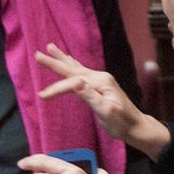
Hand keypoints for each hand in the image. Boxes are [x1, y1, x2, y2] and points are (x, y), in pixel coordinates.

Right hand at [35, 44, 169, 156]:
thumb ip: (90, 96)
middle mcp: (100, 77)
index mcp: (100, 82)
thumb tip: (75, 83)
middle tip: (37, 54)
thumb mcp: (106, 111)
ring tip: (50, 46)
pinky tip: (69, 60)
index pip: (72, 82)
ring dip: (62, 58)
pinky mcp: (99, 86)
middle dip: (54, 61)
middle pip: (72, 68)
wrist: (136, 127)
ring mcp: (100, 80)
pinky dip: (72, 65)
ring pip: (76, 67)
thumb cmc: (122, 123)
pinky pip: (81, 72)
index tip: (41, 96)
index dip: (56, 88)